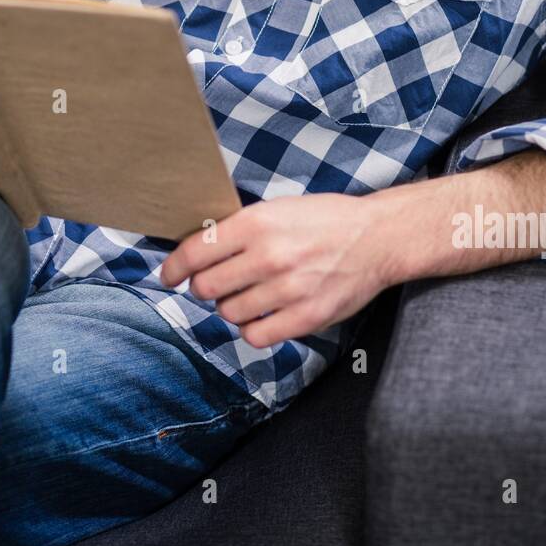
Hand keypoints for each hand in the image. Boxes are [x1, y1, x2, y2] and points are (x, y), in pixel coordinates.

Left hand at [159, 191, 393, 347]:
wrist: (377, 238)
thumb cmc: (324, 220)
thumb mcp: (278, 208)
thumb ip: (239, 229)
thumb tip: (197, 250)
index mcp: (258, 223)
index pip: (196, 252)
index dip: (174, 267)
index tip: (168, 275)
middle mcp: (269, 256)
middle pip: (206, 288)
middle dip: (204, 288)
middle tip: (216, 284)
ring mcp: (288, 289)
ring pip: (229, 313)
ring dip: (231, 307)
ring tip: (249, 296)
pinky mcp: (306, 317)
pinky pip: (256, 336)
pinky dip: (253, 329)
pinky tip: (263, 315)